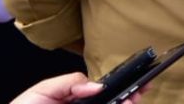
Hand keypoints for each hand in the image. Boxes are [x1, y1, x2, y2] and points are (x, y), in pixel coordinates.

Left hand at [11, 72, 147, 102]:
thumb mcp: (44, 90)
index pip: (106, 92)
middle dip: (130, 97)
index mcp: (78, 99)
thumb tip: (98, 86)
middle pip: (115, 103)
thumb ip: (70, 83)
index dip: (123, 86)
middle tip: (139, 92)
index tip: (138, 81)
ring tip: (129, 101)